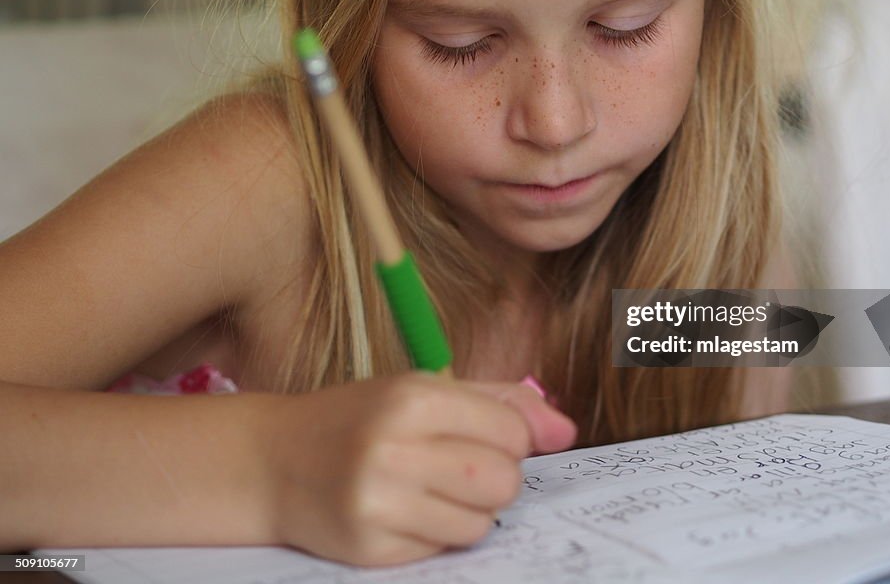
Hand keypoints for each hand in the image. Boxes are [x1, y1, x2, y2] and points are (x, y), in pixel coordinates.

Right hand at [261, 372, 575, 565]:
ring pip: (481, 523)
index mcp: (412, 398)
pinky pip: (444, 549)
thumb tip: (567, 432)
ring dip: (470, 509)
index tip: (484, 436)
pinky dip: (436, 532)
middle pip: (503, 481)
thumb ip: (501, 402)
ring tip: (431, 488)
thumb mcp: (423, 389)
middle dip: (496, 476)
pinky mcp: (369, 548)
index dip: (510, 438)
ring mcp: (379, 503)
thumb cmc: (361, 419)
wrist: (275, 461)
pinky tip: (404, 510)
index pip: (512, 432)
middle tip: (460, 465)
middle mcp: (393, 449)